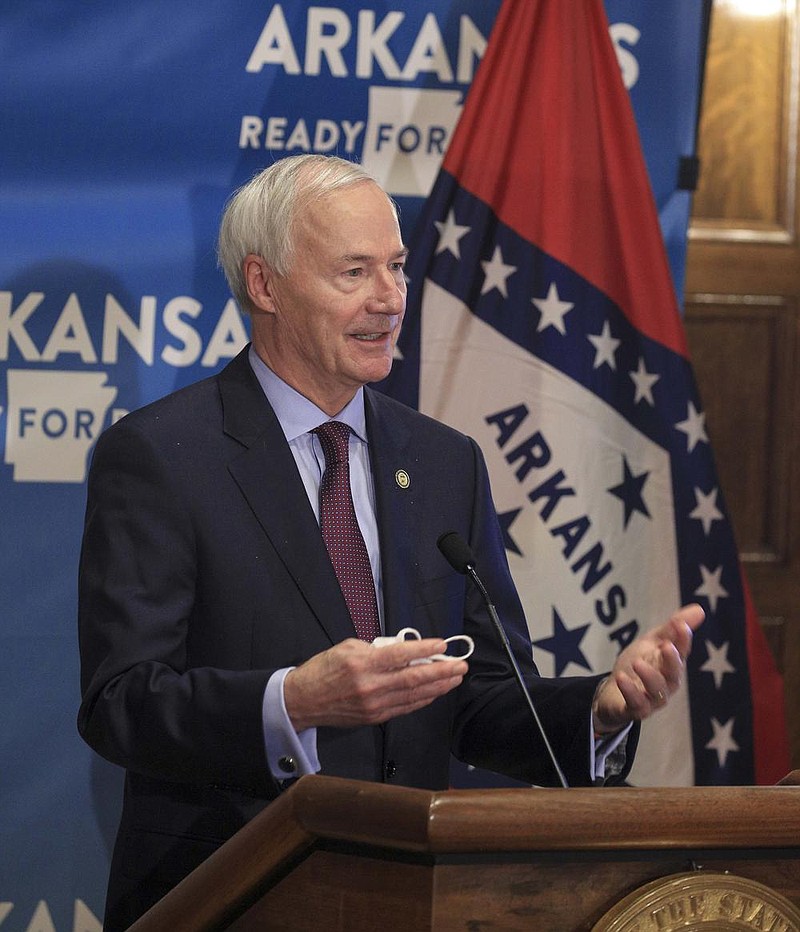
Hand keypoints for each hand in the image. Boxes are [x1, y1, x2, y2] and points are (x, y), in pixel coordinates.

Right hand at [283, 637, 467, 731]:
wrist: (303, 701)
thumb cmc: (324, 669)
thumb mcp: (347, 647)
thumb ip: (376, 648)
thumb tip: (402, 650)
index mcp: (363, 664)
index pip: (400, 655)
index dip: (424, 649)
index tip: (443, 643)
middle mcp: (371, 686)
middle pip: (413, 678)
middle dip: (441, 671)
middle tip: (461, 665)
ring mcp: (374, 704)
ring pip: (414, 695)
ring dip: (438, 686)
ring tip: (455, 677)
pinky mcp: (375, 717)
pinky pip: (405, 708)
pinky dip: (423, 699)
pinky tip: (436, 692)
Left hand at [592, 603, 704, 734]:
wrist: (613, 692)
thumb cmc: (638, 665)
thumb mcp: (652, 643)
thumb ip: (672, 629)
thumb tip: (700, 609)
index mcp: (671, 665)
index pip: (681, 652)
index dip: (683, 639)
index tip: (680, 625)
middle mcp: (666, 684)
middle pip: (674, 674)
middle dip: (672, 661)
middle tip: (666, 646)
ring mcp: (652, 699)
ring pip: (658, 692)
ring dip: (649, 676)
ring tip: (637, 662)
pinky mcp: (635, 710)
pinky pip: (637, 705)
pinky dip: (630, 692)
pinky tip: (622, 678)